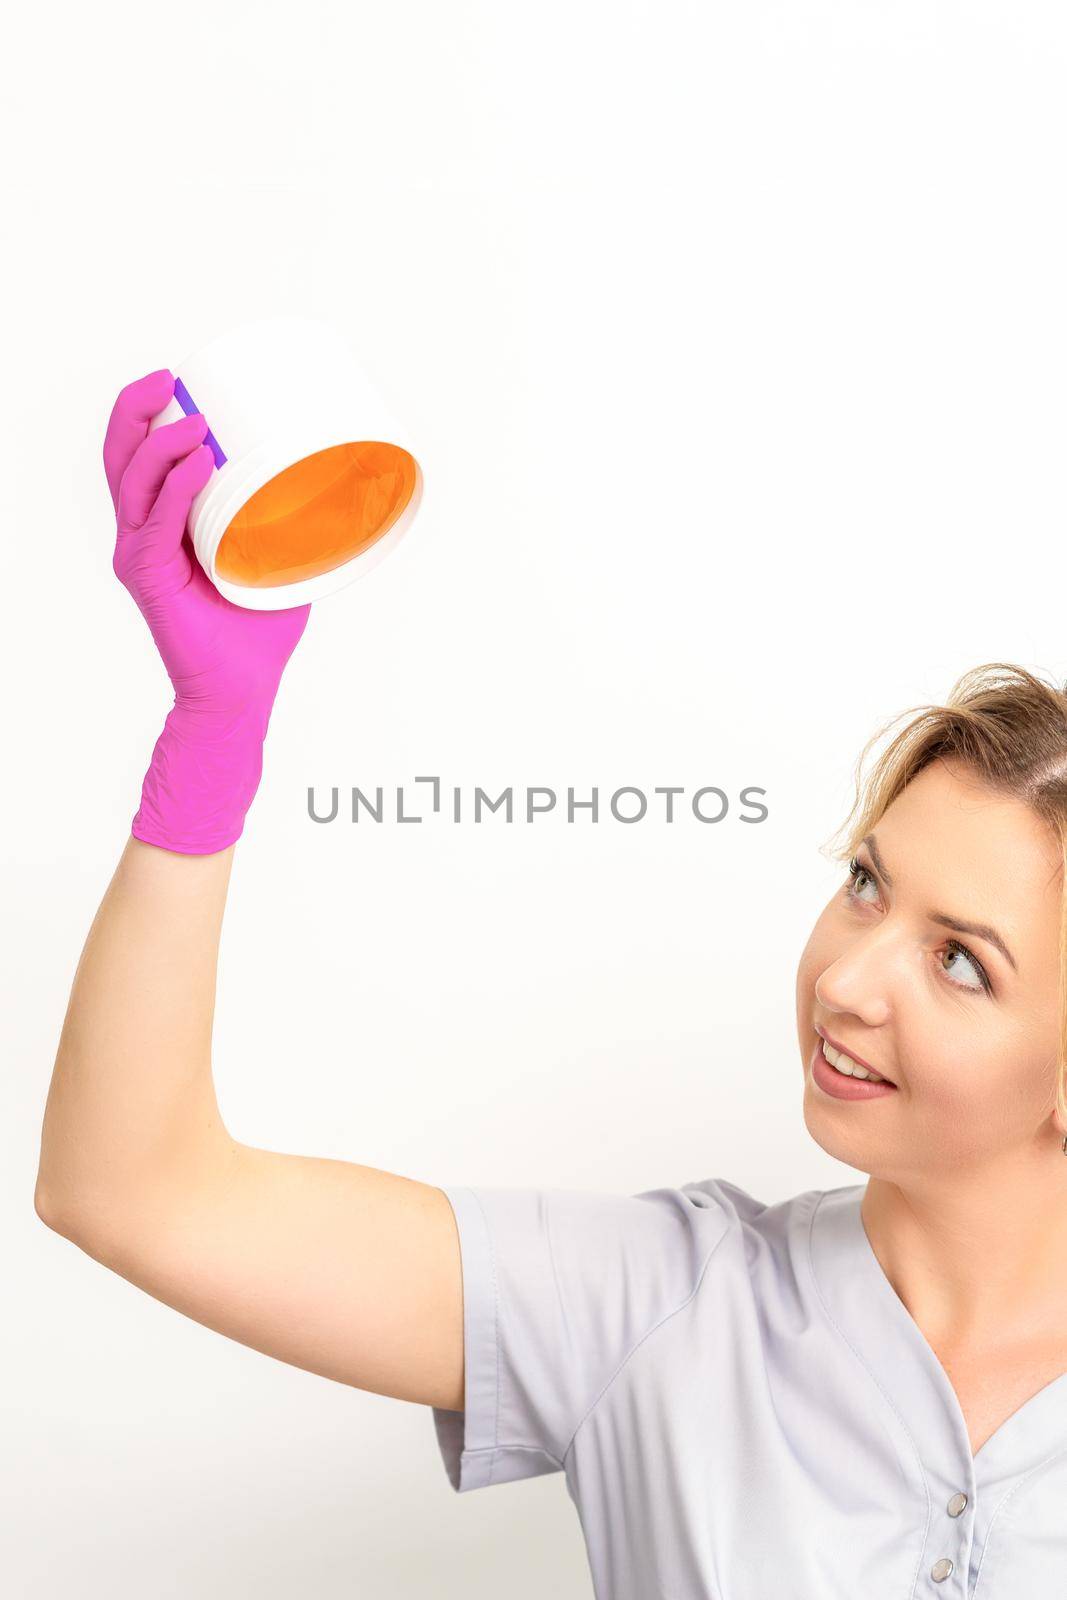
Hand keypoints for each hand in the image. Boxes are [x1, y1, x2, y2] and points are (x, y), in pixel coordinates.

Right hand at [105, 368, 310, 852]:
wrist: (241, 691)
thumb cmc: (255, 630)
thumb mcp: (279, 557)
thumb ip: (294, 520)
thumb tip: (347, 482)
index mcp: (163, 524)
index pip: (140, 456)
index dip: (148, 413)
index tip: (180, 380)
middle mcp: (142, 534)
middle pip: (121, 456)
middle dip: (136, 410)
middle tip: (171, 378)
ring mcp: (141, 556)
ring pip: (133, 483)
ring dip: (162, 444)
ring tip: (197, 421)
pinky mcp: (150, 580)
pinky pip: (158, 526)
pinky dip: (177, 491)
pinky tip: (199, 465)